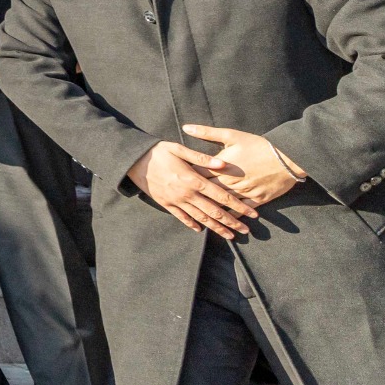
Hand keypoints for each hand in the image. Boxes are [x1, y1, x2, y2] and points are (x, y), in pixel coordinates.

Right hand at [130, 139, 259, 236]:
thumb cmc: (157, 151)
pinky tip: (201, 230)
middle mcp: (186, 193)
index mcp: (193, 179)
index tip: (252, 213)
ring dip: (217, 228)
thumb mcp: (178, 149)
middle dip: (232, 222)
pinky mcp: (166, 204)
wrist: (132, 160)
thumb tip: (223, 164)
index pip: (221, 196)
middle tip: (246, 231)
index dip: (239, 206)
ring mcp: (176, 201)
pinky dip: (192, 224)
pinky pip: (182, 217)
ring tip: (230, 236)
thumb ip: (202, 158)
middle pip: (214, 212)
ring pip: (201, 218)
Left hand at [182, 124, 304, 206]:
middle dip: (193, 196)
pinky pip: (242, 210)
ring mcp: (244, 192)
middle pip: (208, 191)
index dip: (184, 177)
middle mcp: (231, 182)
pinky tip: (224, 222)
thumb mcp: (232, 135)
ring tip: (196, 216)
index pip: (198, 173)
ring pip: (223, 204)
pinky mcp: (258, 199)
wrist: (289, 157)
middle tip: (177, 200)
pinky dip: (232, 216)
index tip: (171, 180)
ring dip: (211, 211)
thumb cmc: (259, 144)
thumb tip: (186, 127)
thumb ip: (207, 133)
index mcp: (222, 166)